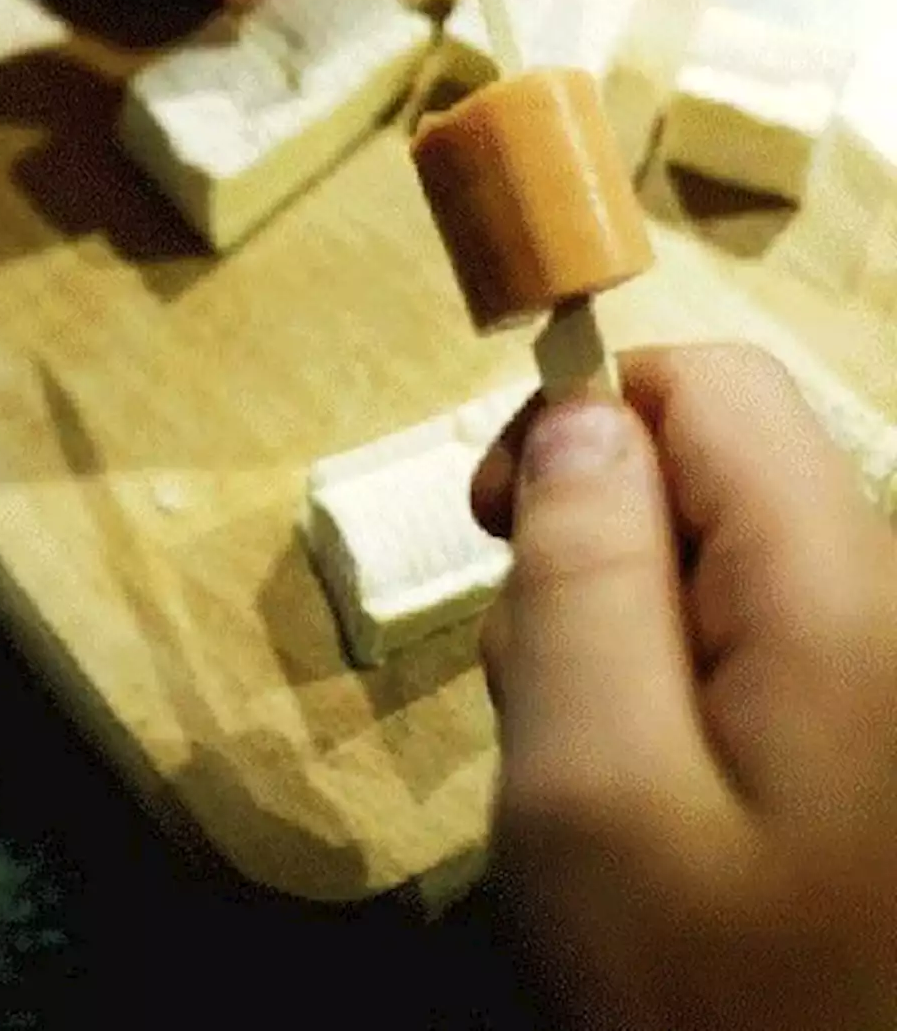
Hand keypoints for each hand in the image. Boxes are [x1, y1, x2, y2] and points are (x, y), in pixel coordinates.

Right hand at [472, 346, 896, 1030]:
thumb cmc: (716, 998)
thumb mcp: (597, 790)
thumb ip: (582, 578)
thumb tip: (579, 415)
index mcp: (839, 588)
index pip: (708, 388)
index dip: (585, 422)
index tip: (498, 531)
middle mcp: (884, 600)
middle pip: (708, 474)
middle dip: (593, 553)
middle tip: (550, 703)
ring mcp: (880, 670)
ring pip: (712, 563)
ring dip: (619, 636)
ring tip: (599, 778)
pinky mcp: (865, 726)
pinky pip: (743, 644)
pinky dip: (665, 692)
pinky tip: (652, 803)